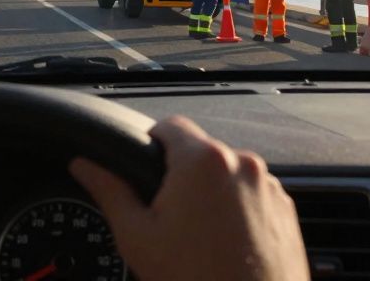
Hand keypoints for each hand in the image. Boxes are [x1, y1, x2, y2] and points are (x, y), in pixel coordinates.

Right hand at [70, 116, 307, 280]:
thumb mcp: (137, 237)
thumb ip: (109, 191)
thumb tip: (84, 165)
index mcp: (202, 161)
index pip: (168, 124)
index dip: (149, 144)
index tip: (144, 170)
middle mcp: (242, 164)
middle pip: (199, 151)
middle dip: (180, 176)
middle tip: (167, 217)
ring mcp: (270, 187)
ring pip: (226, 174)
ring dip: (210, 193)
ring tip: (198, 237)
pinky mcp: (285, 210)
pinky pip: (251, 195)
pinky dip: (236, 210)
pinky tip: (222, 244)